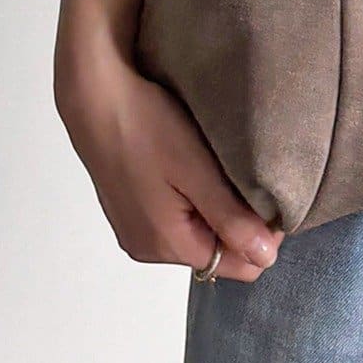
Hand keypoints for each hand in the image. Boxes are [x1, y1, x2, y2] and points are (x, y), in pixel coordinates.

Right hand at [54, 52, 281, 283]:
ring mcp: (135, 230)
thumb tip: (265, 258)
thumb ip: (231, 219)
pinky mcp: (129, 211)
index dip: (262, 235)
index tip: (265, 195)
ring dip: (215, 209)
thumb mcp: (198, 172)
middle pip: (216, 253)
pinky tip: (190, 169)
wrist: (96, 96)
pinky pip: (175, 220)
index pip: (238, 266)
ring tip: (214, 170)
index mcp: (167, 245)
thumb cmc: (146, 128)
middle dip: (238, 223)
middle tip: (239, 177)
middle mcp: (147, 248)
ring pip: (197, 235)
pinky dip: (192, 201)